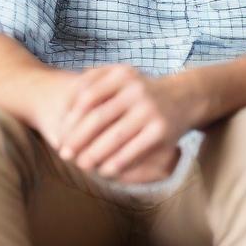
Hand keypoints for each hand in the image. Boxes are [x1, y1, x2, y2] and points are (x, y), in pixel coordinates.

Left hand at [54, 64, 193, 183]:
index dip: (70, 118)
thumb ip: (94, 80)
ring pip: (113, 138)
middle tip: (65, 154)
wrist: (184, 97)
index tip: (60, 133)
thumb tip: (65, 104)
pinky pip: (132, 151)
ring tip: (82, 165)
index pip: (86, 97)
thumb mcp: (121, 76)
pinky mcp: (160, 130)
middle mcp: (136, 89)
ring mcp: (150, 109)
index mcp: (122, 74)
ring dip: (93, 155)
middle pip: (97, 119)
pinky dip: (115, 163)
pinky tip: (105, 170)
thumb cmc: (142, 91)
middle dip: (77, 140)